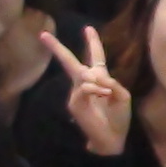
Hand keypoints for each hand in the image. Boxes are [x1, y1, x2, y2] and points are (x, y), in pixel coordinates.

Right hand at [43, 26, 130, 157]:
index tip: (88, 28)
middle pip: (69, 61)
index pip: (95, 57)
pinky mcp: (74, 103)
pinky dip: (95, 89)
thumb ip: (111, 81)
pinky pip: (84, 87)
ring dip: (98, 82)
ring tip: (107, 94)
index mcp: (99, 79)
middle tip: (43, 34)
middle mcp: (85, 84)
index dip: (92, 42)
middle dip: (56, 48)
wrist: (113, 138)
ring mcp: (77, 94)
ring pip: (83, 75)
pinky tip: (103, 95)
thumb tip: (93, 75)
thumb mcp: (122, 95)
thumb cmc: (119, 118)